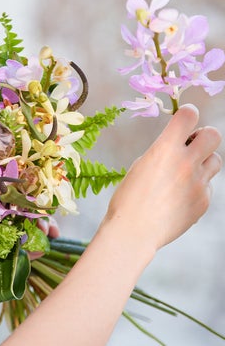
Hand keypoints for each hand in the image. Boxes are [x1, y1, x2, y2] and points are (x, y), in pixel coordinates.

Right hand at [103, 104, 221, 251]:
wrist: (134, 231)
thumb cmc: (129, 198)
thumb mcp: (140, 166)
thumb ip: (163, 152)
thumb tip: (178, 146)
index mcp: (165, 149)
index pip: (189, 115)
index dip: (187, 114)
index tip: (183, 119)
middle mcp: (186, 163)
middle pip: (213, 134)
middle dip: (203, 136)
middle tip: (190, 146)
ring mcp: (199, 183)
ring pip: (215, 160)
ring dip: (203, 161)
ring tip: (184, 174)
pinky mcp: (204, 201)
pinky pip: (208, 186)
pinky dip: (196, 188)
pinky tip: (178, 198)